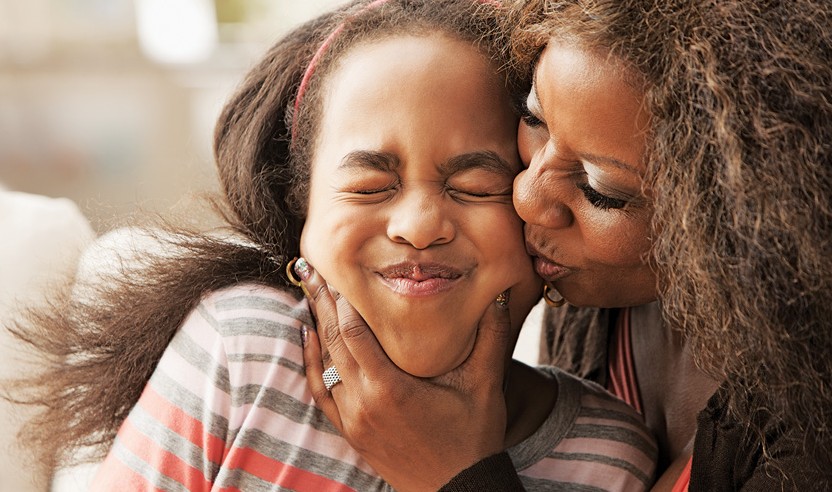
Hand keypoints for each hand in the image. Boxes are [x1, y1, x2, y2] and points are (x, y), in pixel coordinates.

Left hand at [295, 258, 511, 491]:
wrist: (457, 489)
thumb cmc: (473, 437)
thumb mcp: (484, 385)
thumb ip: (490, 336)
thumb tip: (496, 294)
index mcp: (391, 388)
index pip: (355, 332)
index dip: (342, 298)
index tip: (335, 269)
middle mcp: (364, 402)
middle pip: (334, 341)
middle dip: (321, 302)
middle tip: (309, 268)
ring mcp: (353, 420)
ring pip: (324, 364)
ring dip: (317, 327)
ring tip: (308, 294)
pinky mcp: (351, 432)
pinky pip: (321, 391)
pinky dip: (313, 363)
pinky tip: (310, 340)